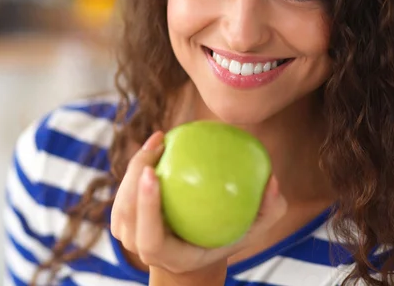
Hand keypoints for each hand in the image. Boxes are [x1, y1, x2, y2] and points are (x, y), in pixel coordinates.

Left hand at [110, 131, 286, 275]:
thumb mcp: (254, 229)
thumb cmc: (228, 236)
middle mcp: (143, 249)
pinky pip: (124, 189)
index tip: (153, 174)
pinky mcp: (124, 218)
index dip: (145, 207)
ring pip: (121, 199)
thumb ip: (267, 210)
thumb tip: (272, 180)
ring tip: (160, 138)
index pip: (149, 237)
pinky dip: (137, 164)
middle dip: (134, 177)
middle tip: (158, 144)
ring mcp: (129, 234)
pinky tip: (158, 141)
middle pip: (126, 214)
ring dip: (135, 166)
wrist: (194, 253)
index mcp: (169, 256)